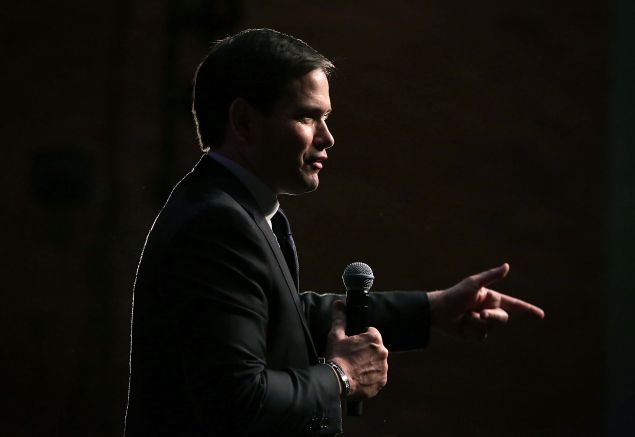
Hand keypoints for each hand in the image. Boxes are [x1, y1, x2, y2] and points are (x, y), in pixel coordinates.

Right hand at [325, 300, 388, 398]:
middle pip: (375, 348)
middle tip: (352, 356)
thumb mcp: (336, 335)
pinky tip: (359, 376)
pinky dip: (371, 376)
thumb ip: (340, 317)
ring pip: (377, 361)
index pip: (371, 333)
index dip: (361, 337)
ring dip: (369, 363)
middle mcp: (383, 352)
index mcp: (374, 339)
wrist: (337, 380)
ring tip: (355, 367)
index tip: (353, 344)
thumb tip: (338, 303)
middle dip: (366, 350)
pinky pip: (378, 375)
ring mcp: (384, 368)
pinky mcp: (382, 381)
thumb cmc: (337, 357)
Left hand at [427, 263, 543, 340]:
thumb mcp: (473, 284)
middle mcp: (488, 310)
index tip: (541, 315)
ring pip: (490, 329)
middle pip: (502, 319)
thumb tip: (507, 266)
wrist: (438, 311)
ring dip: (477, 324)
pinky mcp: (473, 333)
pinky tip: (462, 326)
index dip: (528, 310)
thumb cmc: (454, 294)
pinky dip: (471, 332)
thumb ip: (491, 276)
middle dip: (491, 318)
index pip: (514, 304)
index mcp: (491, 298)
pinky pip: (480, 337)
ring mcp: (481, 322)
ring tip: (464, 317)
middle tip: (478, 314)